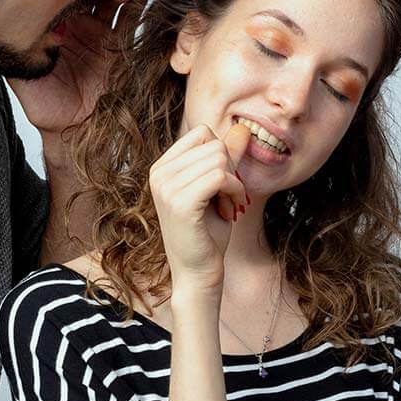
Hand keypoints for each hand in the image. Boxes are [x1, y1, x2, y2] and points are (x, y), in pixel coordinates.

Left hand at [8, 0, 148, 136]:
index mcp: (54, 29)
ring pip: (109, 3)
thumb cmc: (46, 107)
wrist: (75, 129)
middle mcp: (78, 27)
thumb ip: (16, 55)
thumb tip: (3, 30)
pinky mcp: (121, 45)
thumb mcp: (23, 78)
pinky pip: (130, 20)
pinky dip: (136, 4)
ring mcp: (100, 34)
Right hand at [148, 123, 249, 291]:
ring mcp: (166, 187)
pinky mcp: (180, 202)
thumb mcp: (218, 188)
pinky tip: (230, 209)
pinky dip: (235, 191)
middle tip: (226, 198)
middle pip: (213, 144)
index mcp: (162, 167)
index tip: (222, 185)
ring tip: (227, 205)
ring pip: (219, 159)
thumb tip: (241, 128)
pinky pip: (221, 176)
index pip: (202, 133)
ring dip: (234, 183)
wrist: (198, 273)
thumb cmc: (207, 233)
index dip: (222, 155)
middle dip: (230, 170)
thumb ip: (226, 158)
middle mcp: (158, 174)